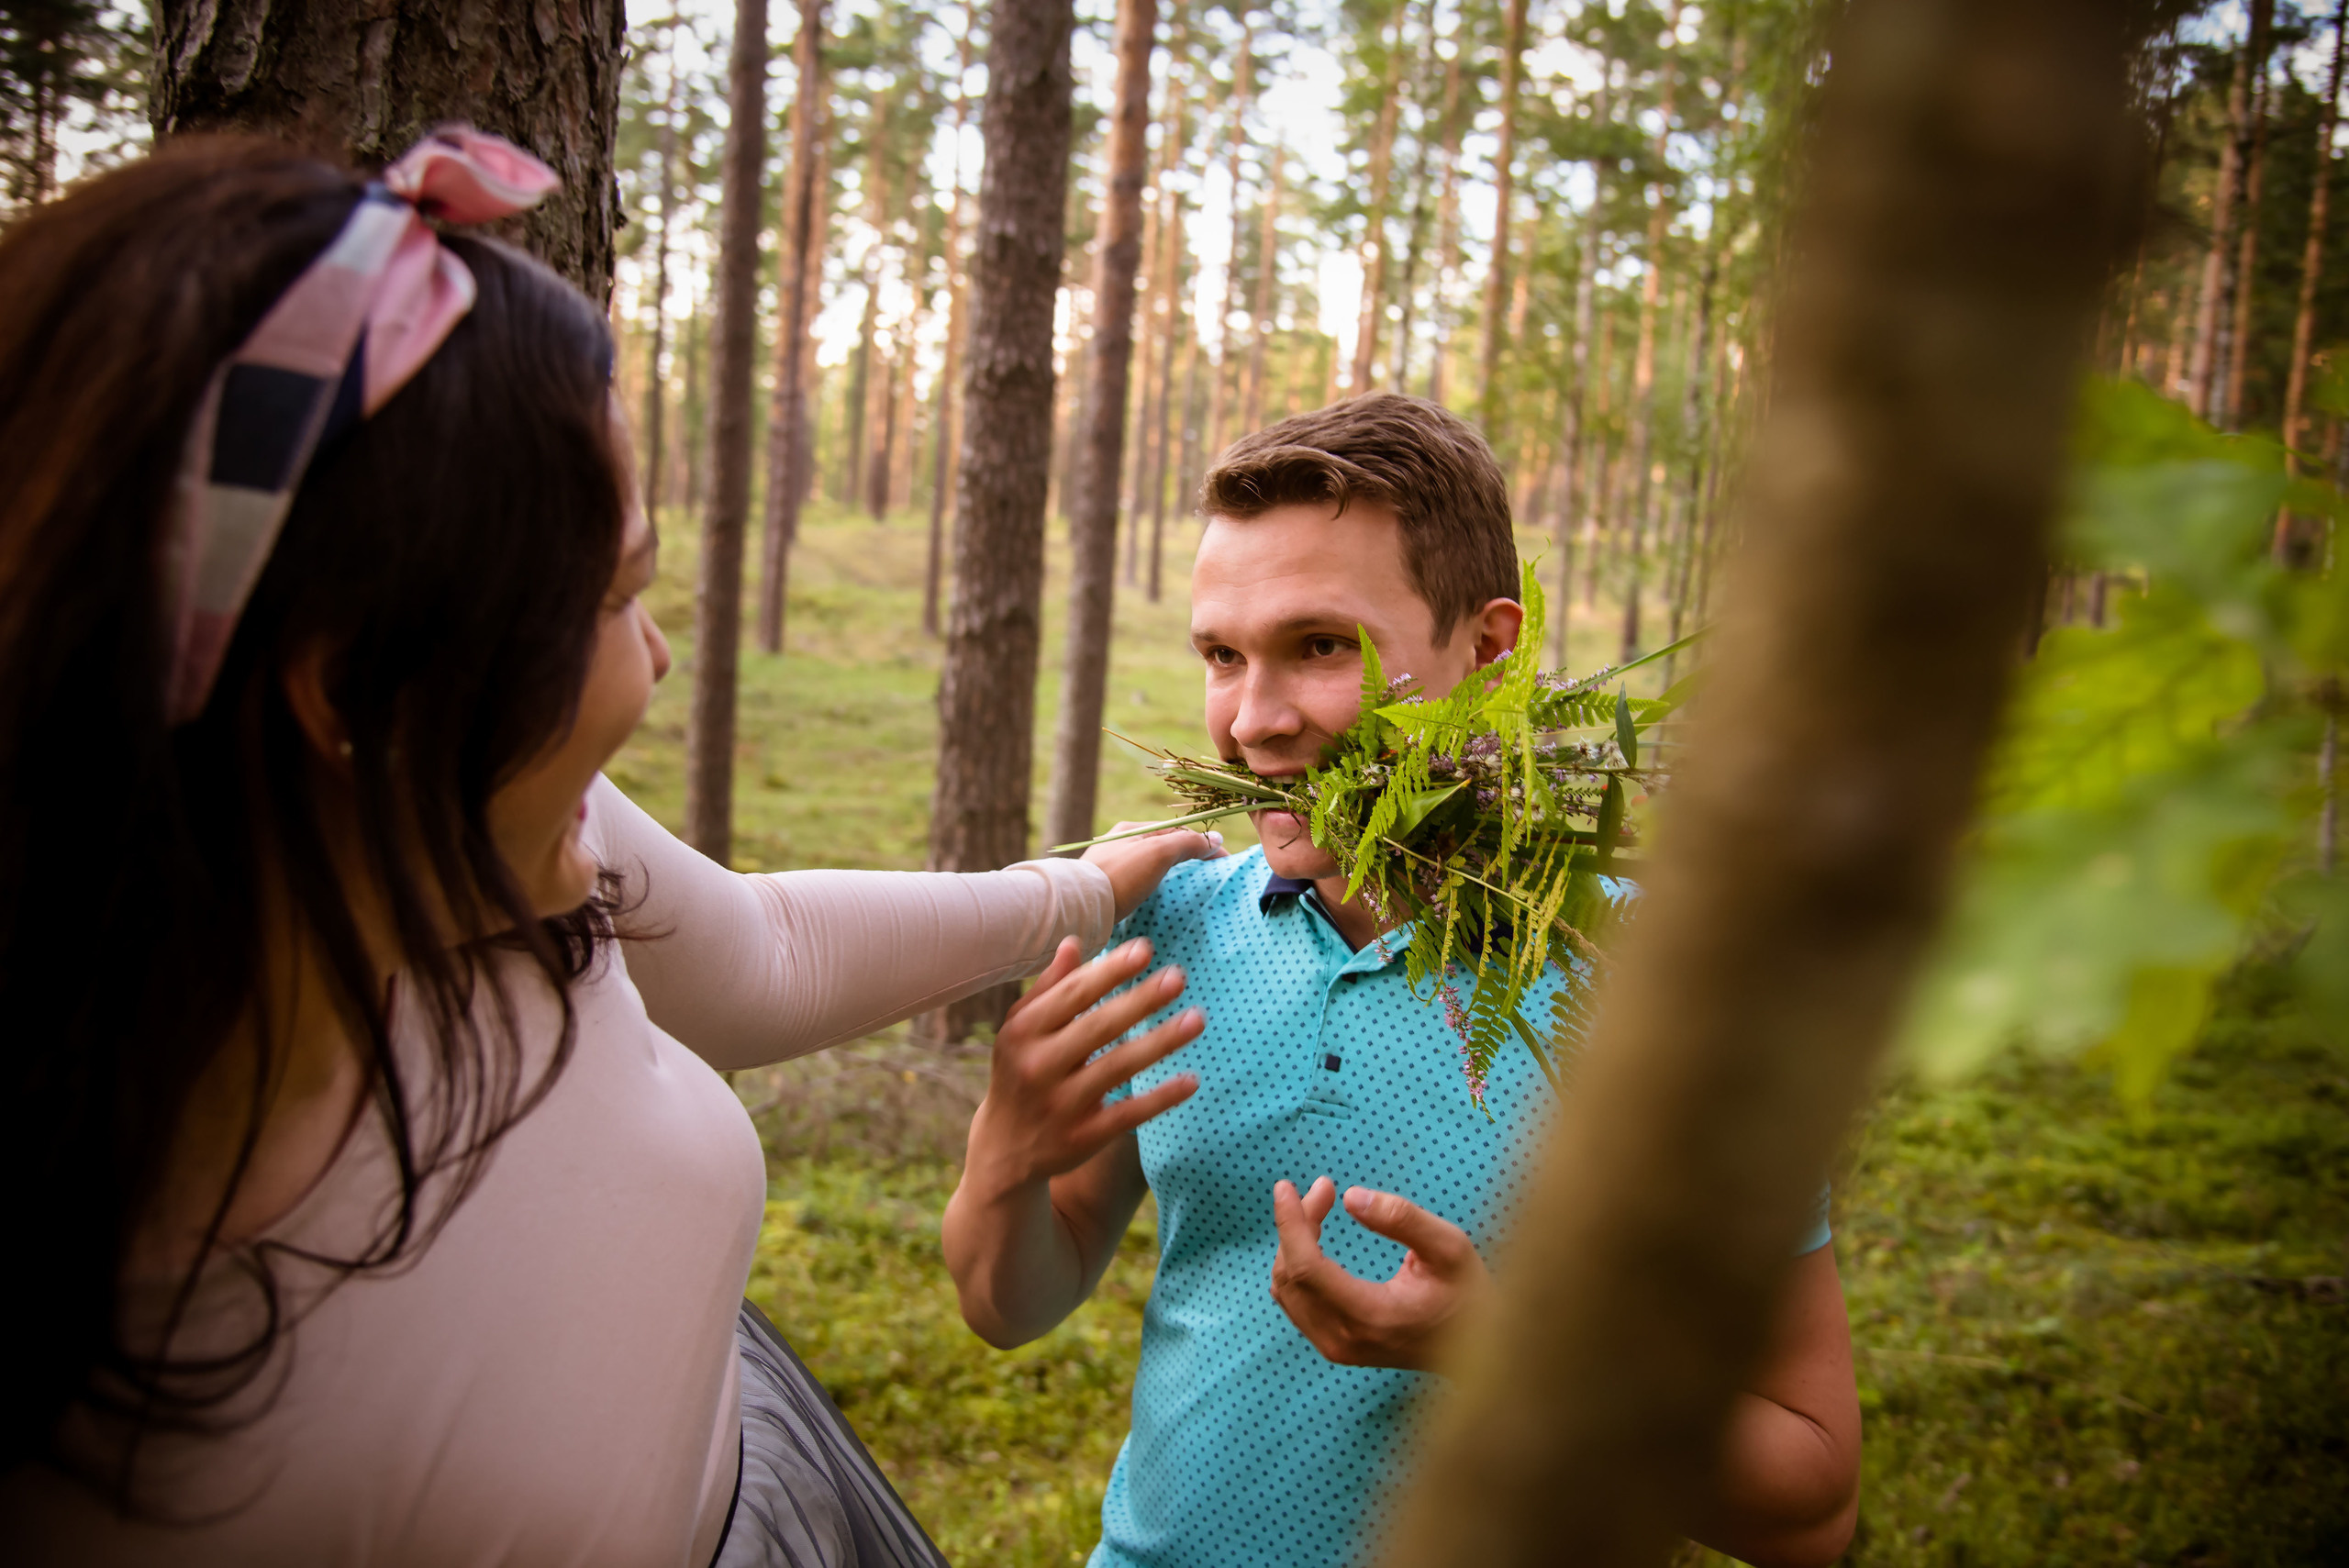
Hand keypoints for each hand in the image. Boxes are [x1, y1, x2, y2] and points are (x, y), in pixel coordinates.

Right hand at [966, 936, 1203, 1193]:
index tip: (1145, 949)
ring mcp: (1061, 1105)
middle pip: (1098, 1027)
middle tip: (1178, 977)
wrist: (1003, 1150)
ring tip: (1198, 1018)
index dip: (1109, 971)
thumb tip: (1074, 942)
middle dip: (1140, 1000)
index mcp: (1022, 1032)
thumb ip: (1049, 988)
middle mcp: (1038, 1066)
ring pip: (1118, 1067)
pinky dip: (1160, 1098)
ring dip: (1161, 1041)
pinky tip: (1191, 1080)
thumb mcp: (1021, 1030)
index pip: (1073, 995)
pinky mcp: (1083, 1137)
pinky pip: (1129, 1114)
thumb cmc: (1020, 1073)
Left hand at [1082, 822, 1226, 920]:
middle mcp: (1119, 843)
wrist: (1080, 907)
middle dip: (1186, 857)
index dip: (1203, 843)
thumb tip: (1216, 838)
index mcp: (1131, 829)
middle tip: (1208, 874)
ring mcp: (1110, 867)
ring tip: (1186, 888)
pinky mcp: (1106, 890)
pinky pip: (1137, 883)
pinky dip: (1153, 887)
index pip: (1176, 830)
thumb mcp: (1158, 852)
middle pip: (1162, 847)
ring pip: (1149, 865)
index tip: (1223, 861)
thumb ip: (1187, 843)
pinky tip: (1156, 898)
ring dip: (1169, 873)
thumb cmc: (1121, 875)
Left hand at [1269, 1179, 1490, 1371]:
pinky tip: (1315, 1237)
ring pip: (1286, 1290)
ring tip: (1321, 1205)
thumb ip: (1401, 1219)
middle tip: (1324, 1188)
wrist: (1477, 1349)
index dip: (1290, 1223)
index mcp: (1371, 1316)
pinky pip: (1296, 1302)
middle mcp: (1345, 1339)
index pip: (1306, 1268)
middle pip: (1291, 1275)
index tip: (1286, 1187)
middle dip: (1296, 1224)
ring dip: (1294, 1243)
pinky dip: (1297, 1264)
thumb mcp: (1449, 1246)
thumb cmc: (1466, 1292)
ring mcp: (1337, 1348)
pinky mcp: (1336, 1346)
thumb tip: (1350, 1197)